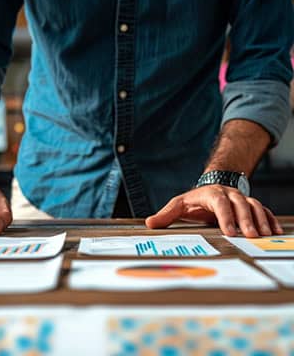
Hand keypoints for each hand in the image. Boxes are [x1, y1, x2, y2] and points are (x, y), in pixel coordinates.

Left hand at [145, 185, 282, 237]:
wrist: (210, 188)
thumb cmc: (193, 200)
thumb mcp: (178, 205)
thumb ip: (166, 215)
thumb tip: (149, 223)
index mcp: (210, 194)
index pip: (219, 202)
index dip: (225, 216)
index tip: (229, 232)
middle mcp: (228, 194)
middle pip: (239, 204)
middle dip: (246, 220)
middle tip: (251, 236)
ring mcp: (240, 198)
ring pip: (253, 206)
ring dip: (260, 220)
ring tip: (265, 236)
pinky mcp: (249, 204)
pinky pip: (262, 209)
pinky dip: (269, 219)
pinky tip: (275, 231)